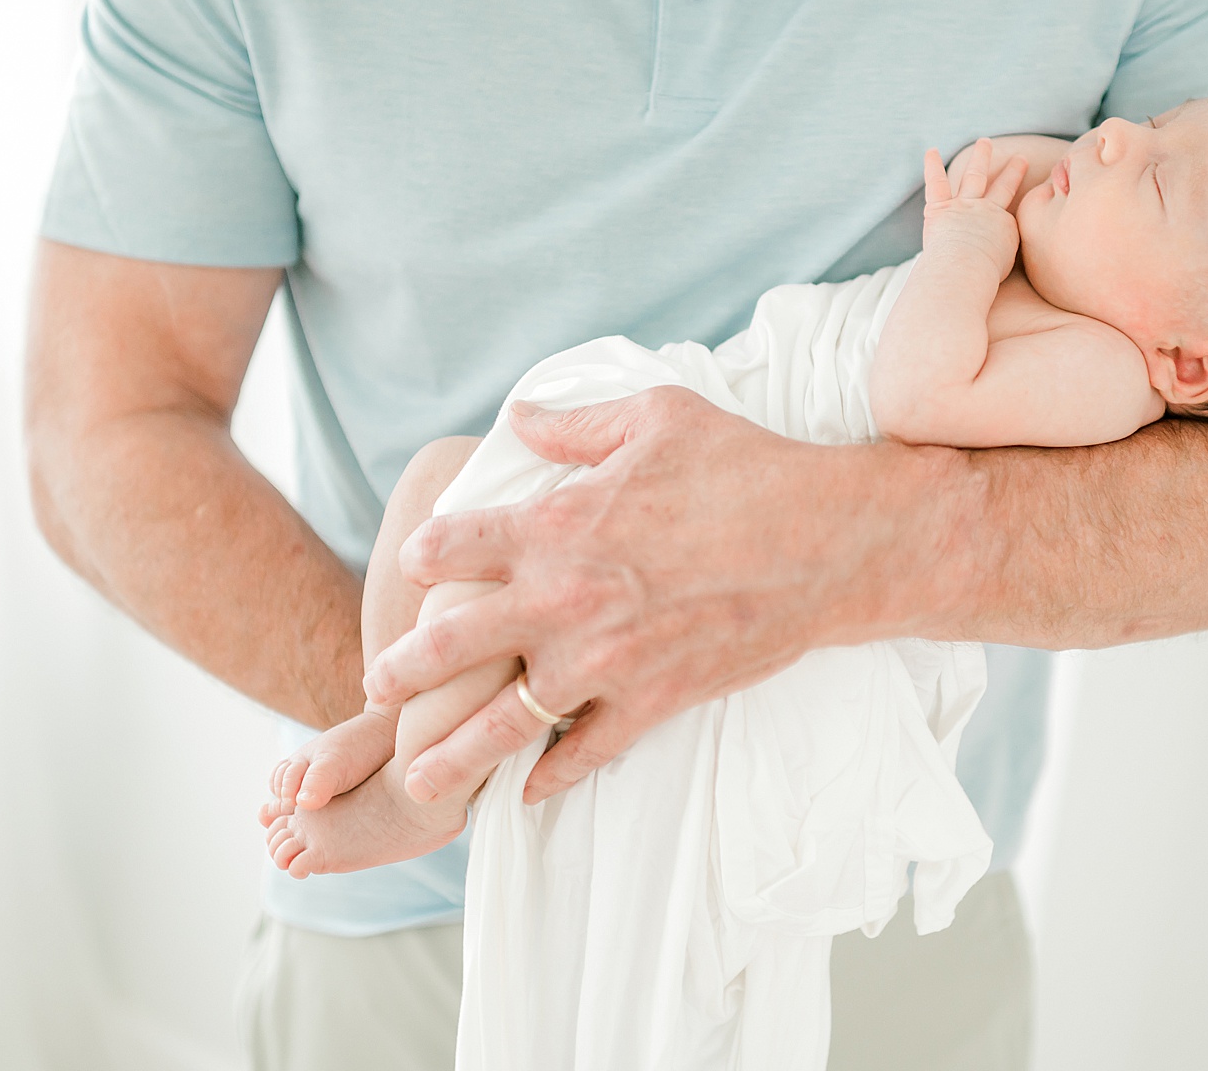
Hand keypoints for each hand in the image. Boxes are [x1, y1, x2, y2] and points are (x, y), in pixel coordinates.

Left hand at [359, 388, 967, 803]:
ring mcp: (605, 661)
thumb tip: (522, 416)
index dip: (424, 557)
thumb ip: (575, 425)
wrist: (830, 543)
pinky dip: (550, 777)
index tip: (416, 569)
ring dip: (452, 755)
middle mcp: (564, 600)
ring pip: (502, 723)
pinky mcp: (652, 702)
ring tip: (418, 779)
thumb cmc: (747, 468)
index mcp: (556, 526)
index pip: (450, 547)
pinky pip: (584, 754)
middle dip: (403, 671)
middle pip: (450, 648)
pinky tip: (526, 791)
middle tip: (377, 685)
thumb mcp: (656, 418)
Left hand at [922, 139, 1026, 270]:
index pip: (1008, 219)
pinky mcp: (940, 208)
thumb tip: (993, 260)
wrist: (965, 268)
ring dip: (981, 158)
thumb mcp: (1002, 268)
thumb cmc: (982, 277)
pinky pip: (936, 183)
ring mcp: (965, 205)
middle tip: (1021, 158)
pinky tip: (931, 151)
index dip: (1008, 222)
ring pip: (975, 176)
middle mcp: (988, 211)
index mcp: (1005, 227)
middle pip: (1003, 188)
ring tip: (985, 142)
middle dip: (1012, 173)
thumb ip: (1000, 256)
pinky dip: (932, 166)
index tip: (1010, 225)